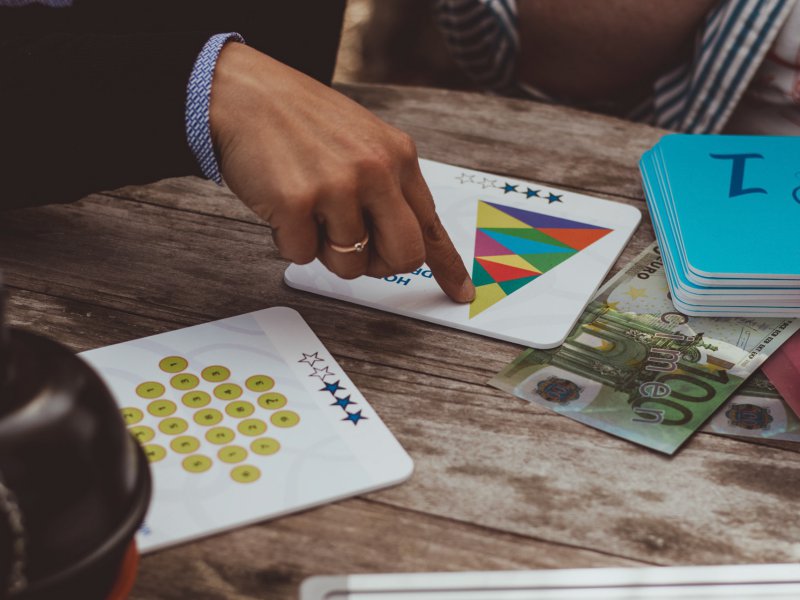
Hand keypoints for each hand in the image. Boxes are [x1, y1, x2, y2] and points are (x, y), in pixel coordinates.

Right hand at [209, 42, 474, 302]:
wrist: (242, 93)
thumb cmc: (299, 121)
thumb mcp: (362, 141)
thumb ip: (388, 185)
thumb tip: (406, 238)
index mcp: (398, 156)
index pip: (432, 224)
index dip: (448, 266)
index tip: (460, 292)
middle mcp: (376, 171)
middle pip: (404, 256)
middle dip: (380, 266)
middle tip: (356, 251)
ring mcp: (338, 187)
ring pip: (350, 266)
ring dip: (325, 251)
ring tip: (309, 211)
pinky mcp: (297, 203)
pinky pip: (302, 256)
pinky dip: (289, 241)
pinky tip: (282, 206)